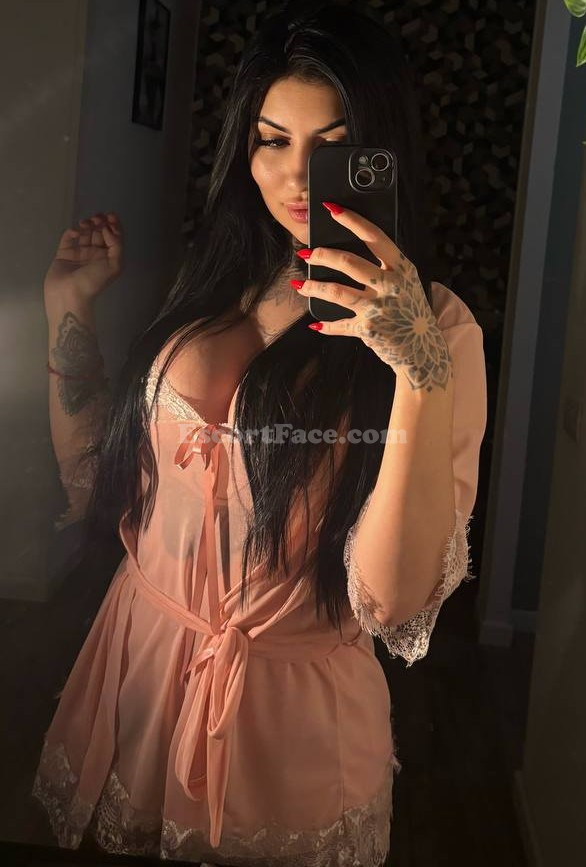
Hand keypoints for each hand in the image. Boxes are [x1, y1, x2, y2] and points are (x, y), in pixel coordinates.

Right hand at [43, 212, 123, 307]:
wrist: (70, 294)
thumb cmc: (94, 281)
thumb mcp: (114, 265)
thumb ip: (116, 245)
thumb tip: (108, 229)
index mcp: (108, 258)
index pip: (112, 237)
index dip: (113, 225)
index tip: (110, 215)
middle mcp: (95, 254)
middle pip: (99, 232)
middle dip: (99, 222)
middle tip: (97, 218)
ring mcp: (79, 253)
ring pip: (84, 233)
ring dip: (86, 225)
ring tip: (85, 224)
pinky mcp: (64, 253)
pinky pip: (68, 238)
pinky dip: (71, 232)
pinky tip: (74, 232)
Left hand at [293, 203, 451, 391]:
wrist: (422, 350)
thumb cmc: (411, 312)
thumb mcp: (407, 284)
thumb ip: (386, 268)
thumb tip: (351, 253)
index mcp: (401, 269)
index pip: (374, 236)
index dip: (351, 220)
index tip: (331, 208)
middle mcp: (390, 286)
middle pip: (348, 262)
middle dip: (322, 255)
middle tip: (306, 253)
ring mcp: (378, 308)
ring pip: (336, 291)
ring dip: (313, 286)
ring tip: (299, 284)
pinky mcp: (367, 329)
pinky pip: (339, 325)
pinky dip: (326, 326)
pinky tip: (315, 324)